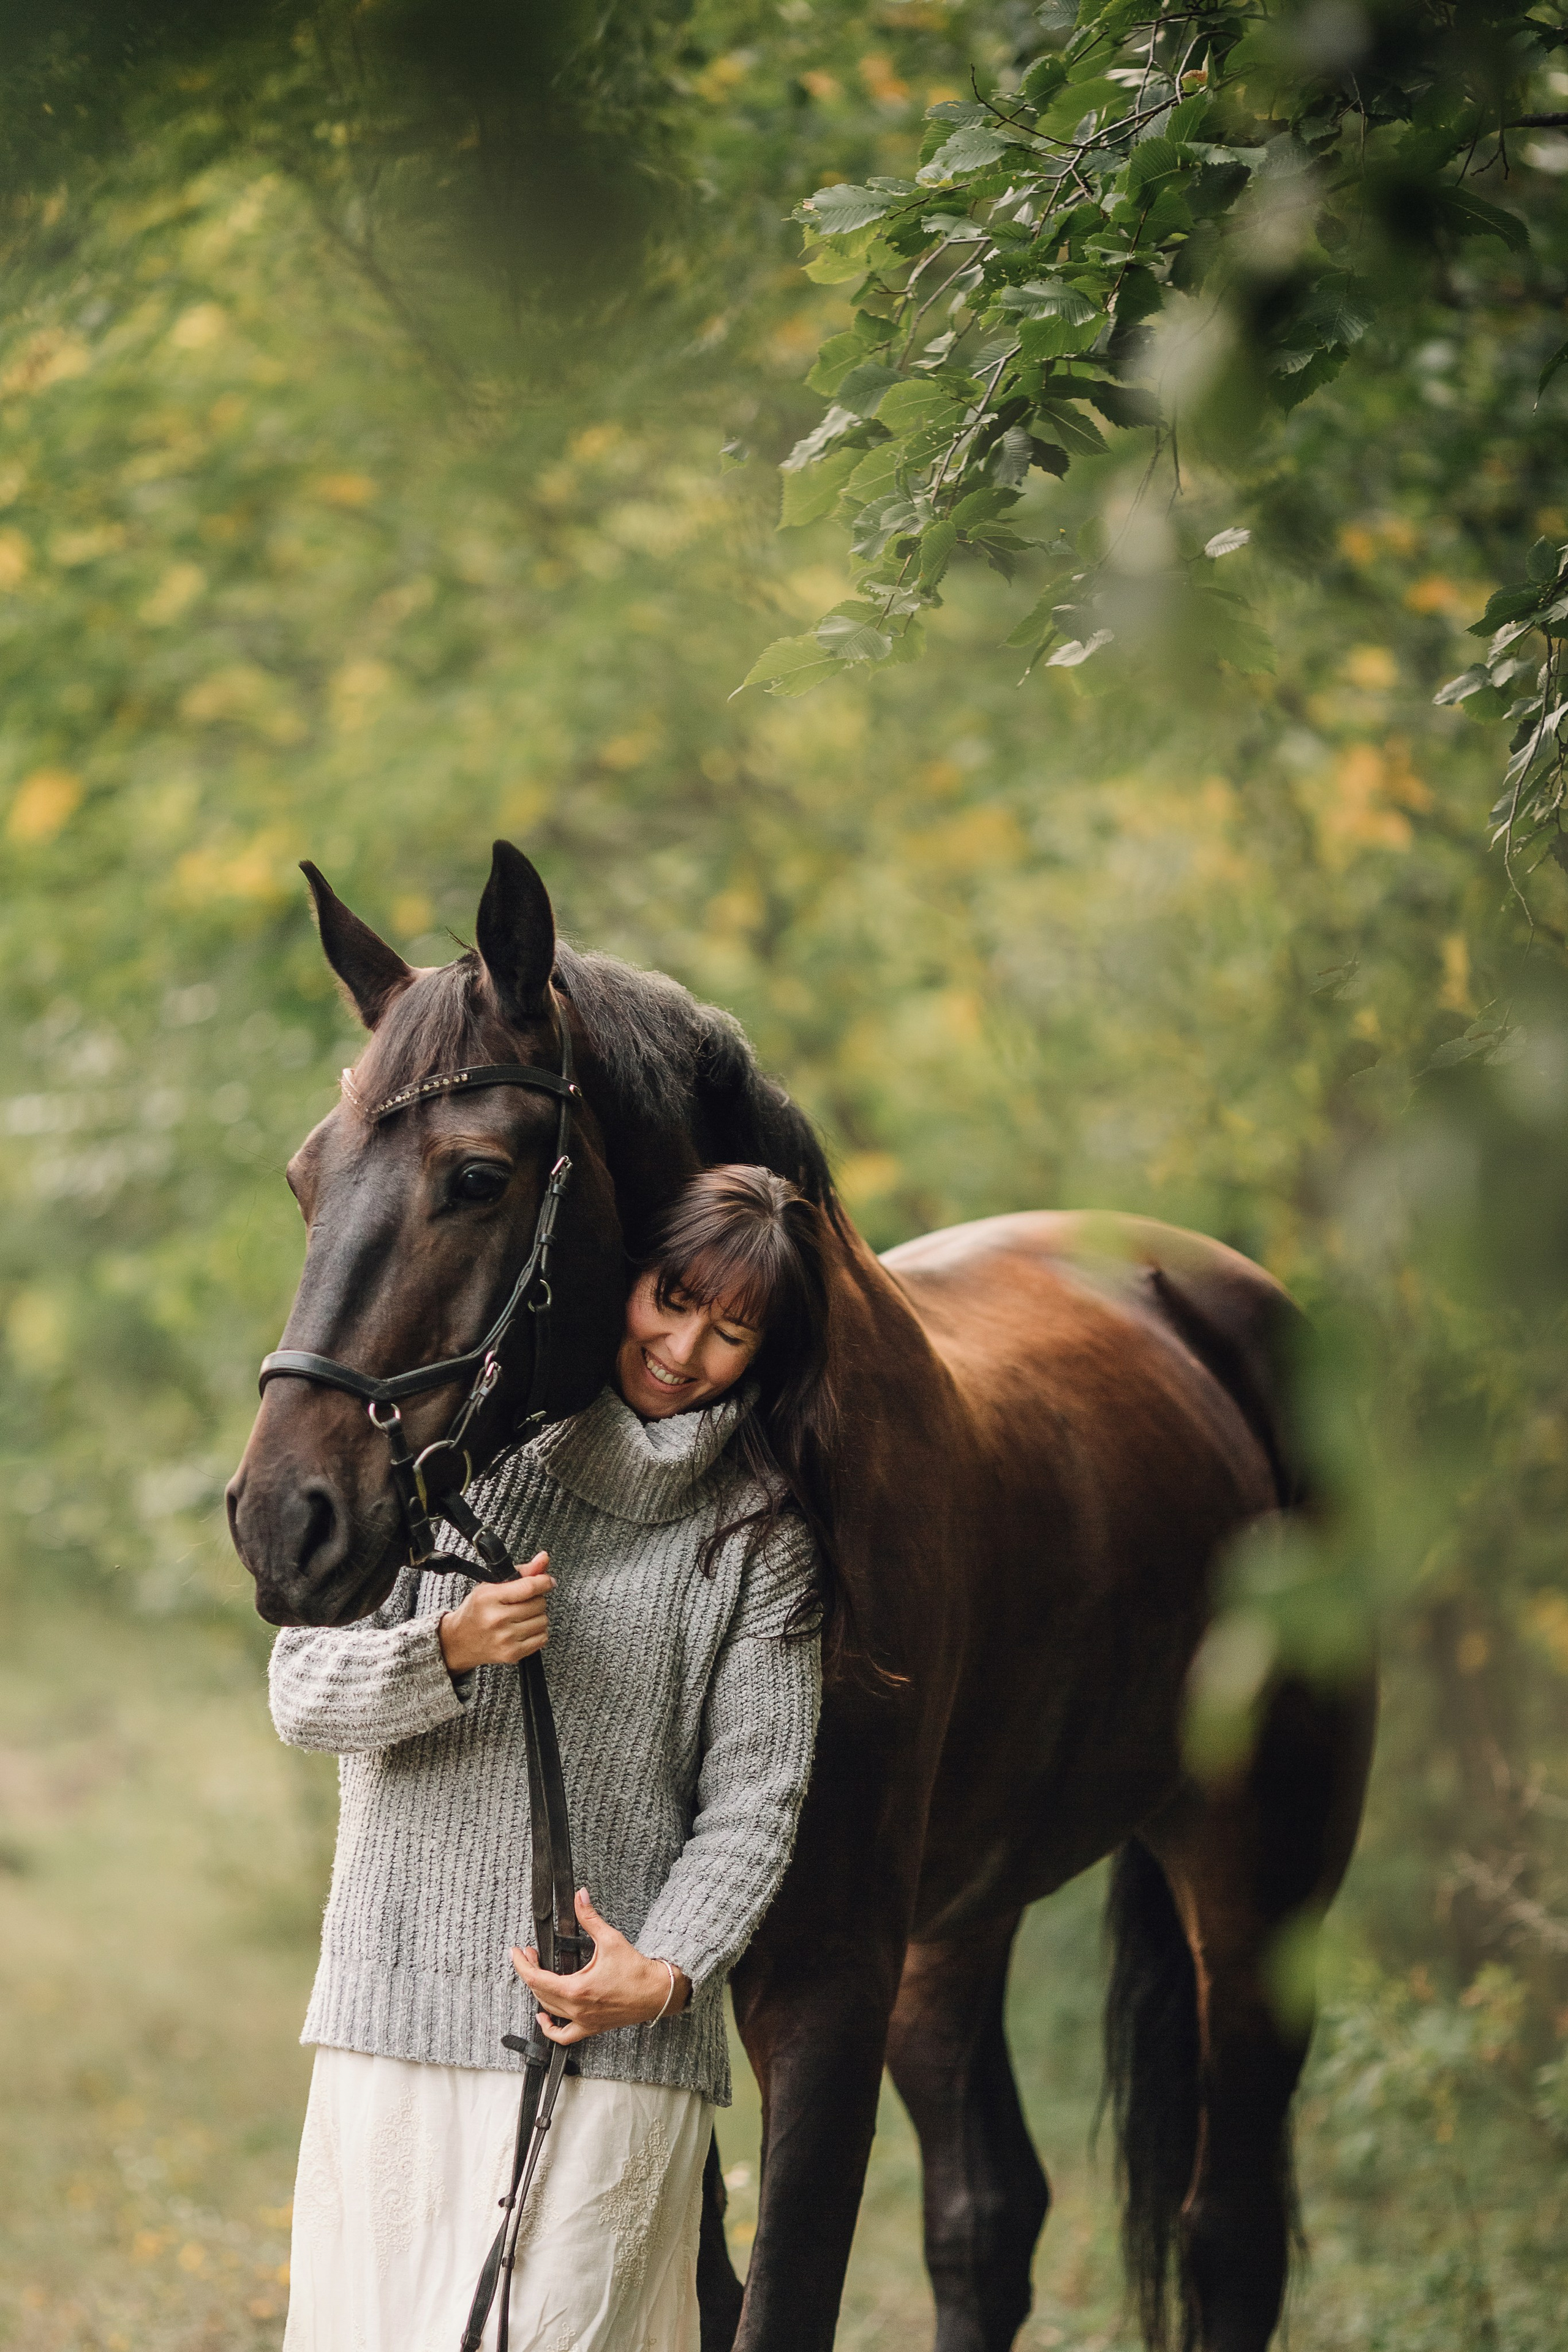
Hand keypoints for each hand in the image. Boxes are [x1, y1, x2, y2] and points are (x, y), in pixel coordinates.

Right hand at [438, 1554, 551, 1674]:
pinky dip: (537, 1633)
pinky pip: (542, 1638)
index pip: (528, 1587)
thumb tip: (544, 1558)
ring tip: (521, 1617)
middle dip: (536, 1600)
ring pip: (543, 1621)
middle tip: (522, 1603)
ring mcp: (505, 1639)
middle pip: (539, 1604)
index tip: (548, 1581)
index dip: (544, 1581)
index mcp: (489, 1598)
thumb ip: (521, 1572)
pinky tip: (523, 1629)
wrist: (460, 1642)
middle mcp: (496, 1619)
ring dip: (537, 1617)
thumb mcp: (491, 1586)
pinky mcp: (512, 1654)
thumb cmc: (476, 1611)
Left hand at [512, 1890, 690, 2044]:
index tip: (516, 1952)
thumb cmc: (636, 1970)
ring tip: (536, 1974)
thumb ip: (590, 1918)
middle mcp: (576, 2009)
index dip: (522, 1964)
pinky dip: (550, 2028)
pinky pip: (564, 2036)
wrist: (656, 1993)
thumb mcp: (610, 1940)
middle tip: (529, 1954)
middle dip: (530, 1971)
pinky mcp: (591, 2027)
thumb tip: (580, 1896)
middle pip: (540, 1993)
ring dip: (538, 1992)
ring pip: (549, 2010)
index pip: (537, 1979)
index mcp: (577, 1989)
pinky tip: (544, 2017)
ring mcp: (583, 2021)